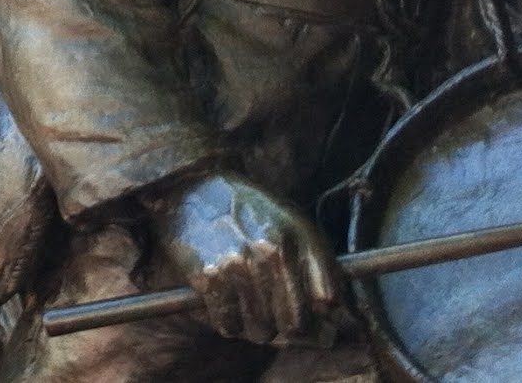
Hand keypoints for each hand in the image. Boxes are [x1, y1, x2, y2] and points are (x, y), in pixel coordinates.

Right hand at [149, 171, 341, 345]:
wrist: (193, 185)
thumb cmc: (249, 212)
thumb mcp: (293, 226)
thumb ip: (317, 272)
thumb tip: (325, 336)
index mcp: (301, 238)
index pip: (328, 302)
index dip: (321, 316)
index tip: (312, 316)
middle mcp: (273, 252)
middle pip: (295, 324)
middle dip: (285, 329)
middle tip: (272, 316)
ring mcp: (239, 265)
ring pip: (261, 331)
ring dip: (254, 328)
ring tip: (246, 304)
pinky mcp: (209, 276)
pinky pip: (229, 326)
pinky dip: (227, 323)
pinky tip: (225, 300)